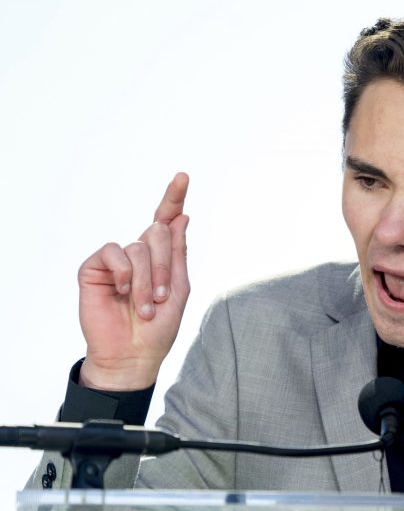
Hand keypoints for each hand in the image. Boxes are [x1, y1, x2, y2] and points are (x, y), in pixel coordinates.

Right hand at [77, 173, 190, 389]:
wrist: (133, 354)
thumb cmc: (158, 327)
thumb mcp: (178, 289)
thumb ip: (178, 253)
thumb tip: (181, 217)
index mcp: (161, 257)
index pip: (166, 221)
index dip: (173, 198)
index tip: (183, 176)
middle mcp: (139, 253)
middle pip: (158, 232)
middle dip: (165, 266)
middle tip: (162, 297)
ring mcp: (116, 259)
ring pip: (139, 246)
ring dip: (148, 279)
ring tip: (145, 306)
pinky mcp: (94, 267)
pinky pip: (113, 251)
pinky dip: (125, 273)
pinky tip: (123, 292)